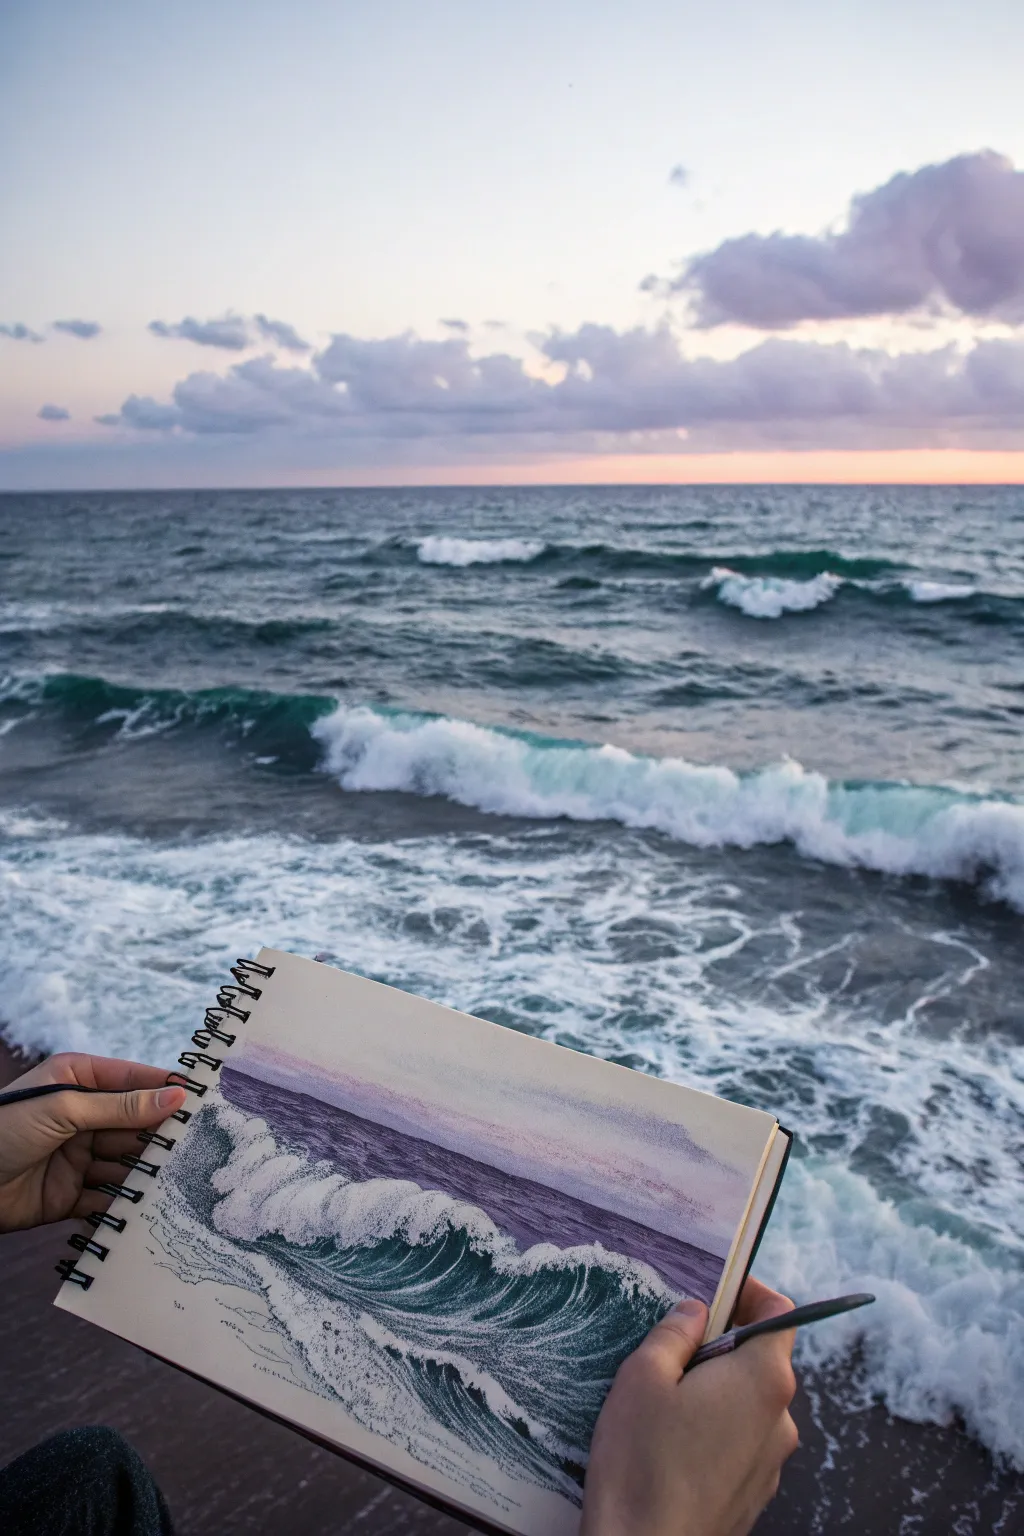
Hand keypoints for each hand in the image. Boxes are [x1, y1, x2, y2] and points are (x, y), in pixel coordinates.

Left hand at [0, 1053, 186, 1232]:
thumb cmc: (4, 1130)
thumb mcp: (64, 1108)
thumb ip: (121, 1106)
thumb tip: (175, 1097)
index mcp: (78, 1080)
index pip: (134, 1082)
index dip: (167, 1091)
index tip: (207, 1100)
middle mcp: (81, 1116)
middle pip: (134, 1126)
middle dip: (162, 1138)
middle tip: (203, 1148)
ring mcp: (76, 1156)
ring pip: (124, 1164)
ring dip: (148, 1173)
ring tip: (183, 1183)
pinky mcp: (69, 1195)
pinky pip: (106, 1198)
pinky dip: (125, 1204)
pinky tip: (151, 1209)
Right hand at [581, 1277, 798, 1535]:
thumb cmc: (641, 1463)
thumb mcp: (643, 1376)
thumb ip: (675, 1333)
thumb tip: (695, 1312)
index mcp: (763, 1379)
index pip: (780, 1313)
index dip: (749, 1292)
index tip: (714, 1289)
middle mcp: (781, 1419)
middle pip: (762, 1358)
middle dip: (721, 1343)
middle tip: (671, 1345)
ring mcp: (771, 1462)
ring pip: (748, 1403)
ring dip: (715, 1389)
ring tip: (662, 1399)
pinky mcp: (753, 1494)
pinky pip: (740, 1442)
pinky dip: (714, 1429)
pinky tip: (670, 1443)